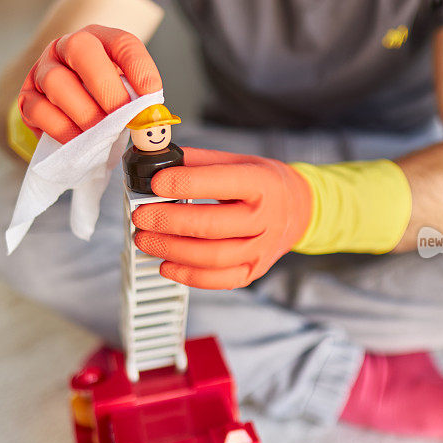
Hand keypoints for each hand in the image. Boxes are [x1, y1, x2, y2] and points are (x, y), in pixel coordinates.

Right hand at [18, 25, 160, 143]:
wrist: (75, 120)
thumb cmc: (106, 105)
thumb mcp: (127, 97)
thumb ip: (141, 107)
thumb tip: (152, 127)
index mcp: (101, 41)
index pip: (122, 42)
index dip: (139, 68)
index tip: (152, 96)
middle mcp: (68, 47)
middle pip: (81, 49)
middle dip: (107, 89)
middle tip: (123, 118)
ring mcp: (43, 69)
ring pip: (56, 81)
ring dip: (85, 113)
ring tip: (102, 134)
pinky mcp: (27, 97)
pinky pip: (39, 110)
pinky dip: (64, 130)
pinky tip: (80, 141)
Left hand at [132, 148, 312, 288]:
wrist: (300, 211)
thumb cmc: (264, 184)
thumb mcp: (239, 161)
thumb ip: (200, 162)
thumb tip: (158, 161)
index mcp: (261, 184)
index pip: (220, 183)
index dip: (183, 184)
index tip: (155, 182)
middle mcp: (264, 219)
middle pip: (211, 226)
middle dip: (168, 222)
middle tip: (141, 216)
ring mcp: (260, 249)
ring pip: (212, 257)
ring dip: (171, 249)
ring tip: (145, 239)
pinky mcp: (253, 271)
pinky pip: (219, 280)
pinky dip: (188, 276)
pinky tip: (166, 264)